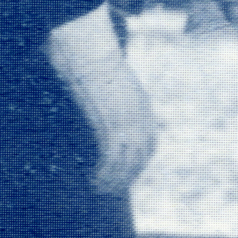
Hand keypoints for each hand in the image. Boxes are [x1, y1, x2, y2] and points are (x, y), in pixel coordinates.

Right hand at [46, 5, 157, 195]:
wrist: (89, 47)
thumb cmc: (91, 57)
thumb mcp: (107, 79)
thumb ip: (109, 93)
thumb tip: (98, 96)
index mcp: (143, 107)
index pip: (148, 144)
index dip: (138, 163)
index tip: (125, 174)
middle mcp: (141, 118)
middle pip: (140, 157)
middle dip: (127, 176)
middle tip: (111, 189)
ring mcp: (128, 123)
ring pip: (127, 163)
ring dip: (114, 180)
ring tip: (99, 189)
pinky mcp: (113, 126)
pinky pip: (111, 159)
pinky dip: (104, 174)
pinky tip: (94, 180)